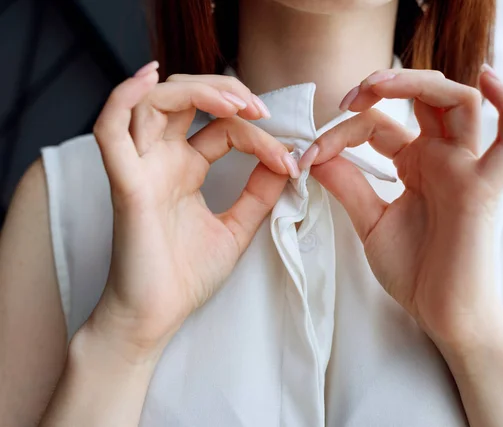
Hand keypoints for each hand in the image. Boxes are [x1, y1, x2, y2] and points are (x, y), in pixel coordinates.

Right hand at [86, 62, 297, 359]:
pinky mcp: (126, 185)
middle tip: (260, 108)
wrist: (156, 317)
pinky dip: (123, 97)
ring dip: (194, 90)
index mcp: (184, 168)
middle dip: (224, 91)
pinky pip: (110, 130)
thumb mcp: (236, 228)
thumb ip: (259, 194)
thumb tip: (289, 162)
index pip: (222, 130)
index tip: (291, 162)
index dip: (259, 136)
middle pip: (183, 98)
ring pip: (152, 102)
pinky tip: (149, 78)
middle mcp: (160, 161)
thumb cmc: (186, 276)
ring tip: (234, 101)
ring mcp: (140, 169)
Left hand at [305, 66, 502, 352]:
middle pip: (424, 97)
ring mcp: (467, 170)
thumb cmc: (414, 271)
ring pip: (460, 103)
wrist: (441, 314)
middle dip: (385, 85)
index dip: (340, 132)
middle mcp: (443, 158)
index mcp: (416, 164)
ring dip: (420, 83)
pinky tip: (487, 78)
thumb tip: (313, 154)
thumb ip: (348, 186)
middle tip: (347, 99)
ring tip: (377, 85)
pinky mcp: (486, 190)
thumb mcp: (371, 222)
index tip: (308, 156)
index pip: (378, 125)